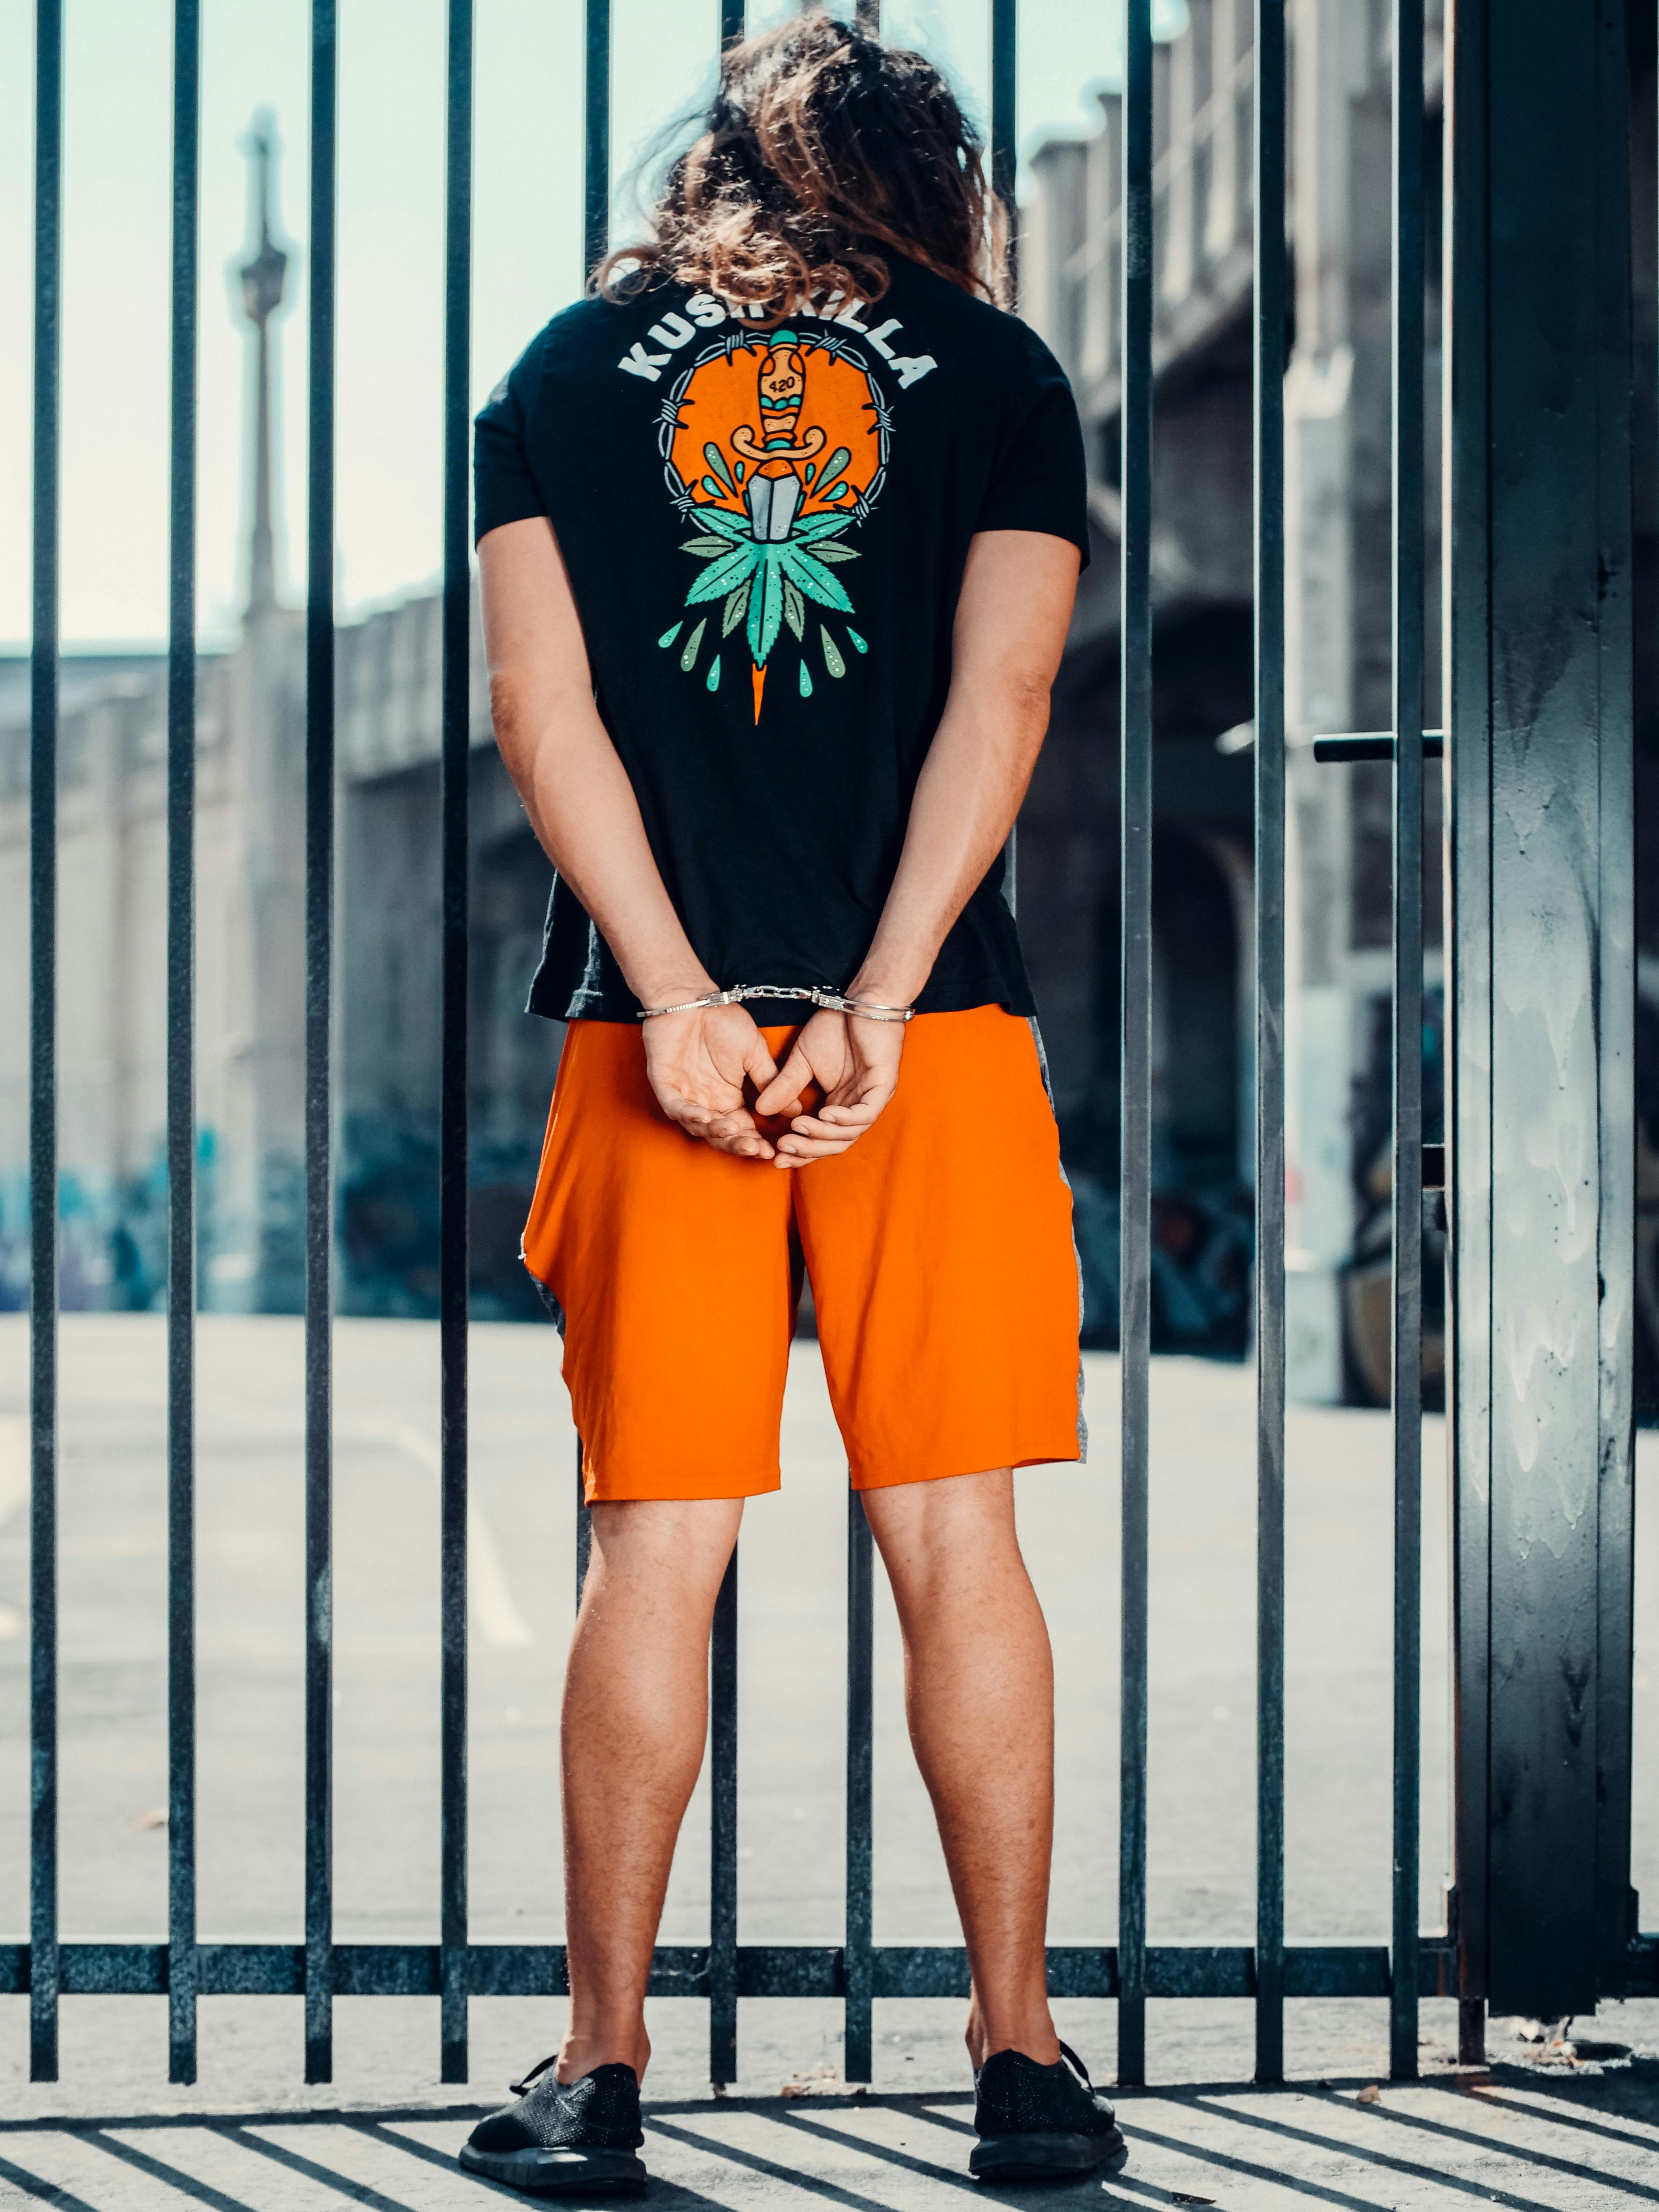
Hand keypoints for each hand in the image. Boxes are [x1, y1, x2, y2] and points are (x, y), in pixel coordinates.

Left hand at [642, 1002, 781, 1158]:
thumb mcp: (755, 1053)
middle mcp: (707, 1102)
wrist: (694, 998)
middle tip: (753, 1148)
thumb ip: (770, 1082)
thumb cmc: (724, 1022)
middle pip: (721, 1135)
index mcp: (729, 1098)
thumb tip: (795, 1110)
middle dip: (737, 1144)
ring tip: (732, 1130)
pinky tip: (703, 1117)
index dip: (756, 1142)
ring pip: (697, 1127)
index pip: (743, 1129)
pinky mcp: (664, 1085)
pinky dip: (687, 1114)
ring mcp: (685, 1095)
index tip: (772, 1150)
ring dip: (714, 1132)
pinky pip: (674, 1107)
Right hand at [751, 1009, 905, 1167]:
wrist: (859, 1001)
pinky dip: (845, 1118)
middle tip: (782, 1150)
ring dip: (822, 1135)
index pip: (821, 1139)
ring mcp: (872, 1098)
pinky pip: (866, 1114)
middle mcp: (856, 1108)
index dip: (800, 1151)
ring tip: (797, 1129)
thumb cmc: (835, 1028)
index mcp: (839, 1105)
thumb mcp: (801, 1061)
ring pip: (849, 1133)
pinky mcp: (884, 1085)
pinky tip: (824, 1114)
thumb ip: (785, 1086)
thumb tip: (761, 1110)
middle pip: (835, 1144)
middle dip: (808, 1149)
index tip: (774, 1155)